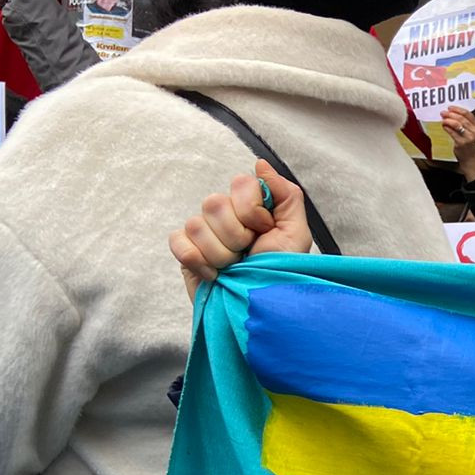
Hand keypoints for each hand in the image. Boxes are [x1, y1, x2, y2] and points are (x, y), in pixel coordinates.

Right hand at [169, 159, 312, 297]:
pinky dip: (198, 261)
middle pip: (214, 203)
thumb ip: (286, 195)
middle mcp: (225, 215)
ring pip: (196, 225)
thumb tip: (259, 164)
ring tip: (234, 268)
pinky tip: (215, 275)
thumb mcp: (295, 234)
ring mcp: (202, 234)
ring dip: (221, 254)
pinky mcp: (185, 254)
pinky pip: (179, 242)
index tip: (264, 231)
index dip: (252, 210)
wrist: (262, 310)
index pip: (240, 183)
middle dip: (236, 236)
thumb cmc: (281, 274)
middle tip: (248, 254)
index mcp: (250, 206)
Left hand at [442, 107, 474, 180]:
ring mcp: (468, 137)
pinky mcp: (461, 143)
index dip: (457, 109)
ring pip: (457, 124)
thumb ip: (465, 123)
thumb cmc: (469, 144)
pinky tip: (444, 126)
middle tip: (444, 113)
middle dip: (451, 114)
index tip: (450, 108)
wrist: (470, 158)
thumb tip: (452, 113)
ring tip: (443, 119)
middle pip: (461, 118)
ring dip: (448, 120)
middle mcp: (474, 131)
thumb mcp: (471, 132)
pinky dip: (447, 128)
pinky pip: (452, 132)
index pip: (468, 114)